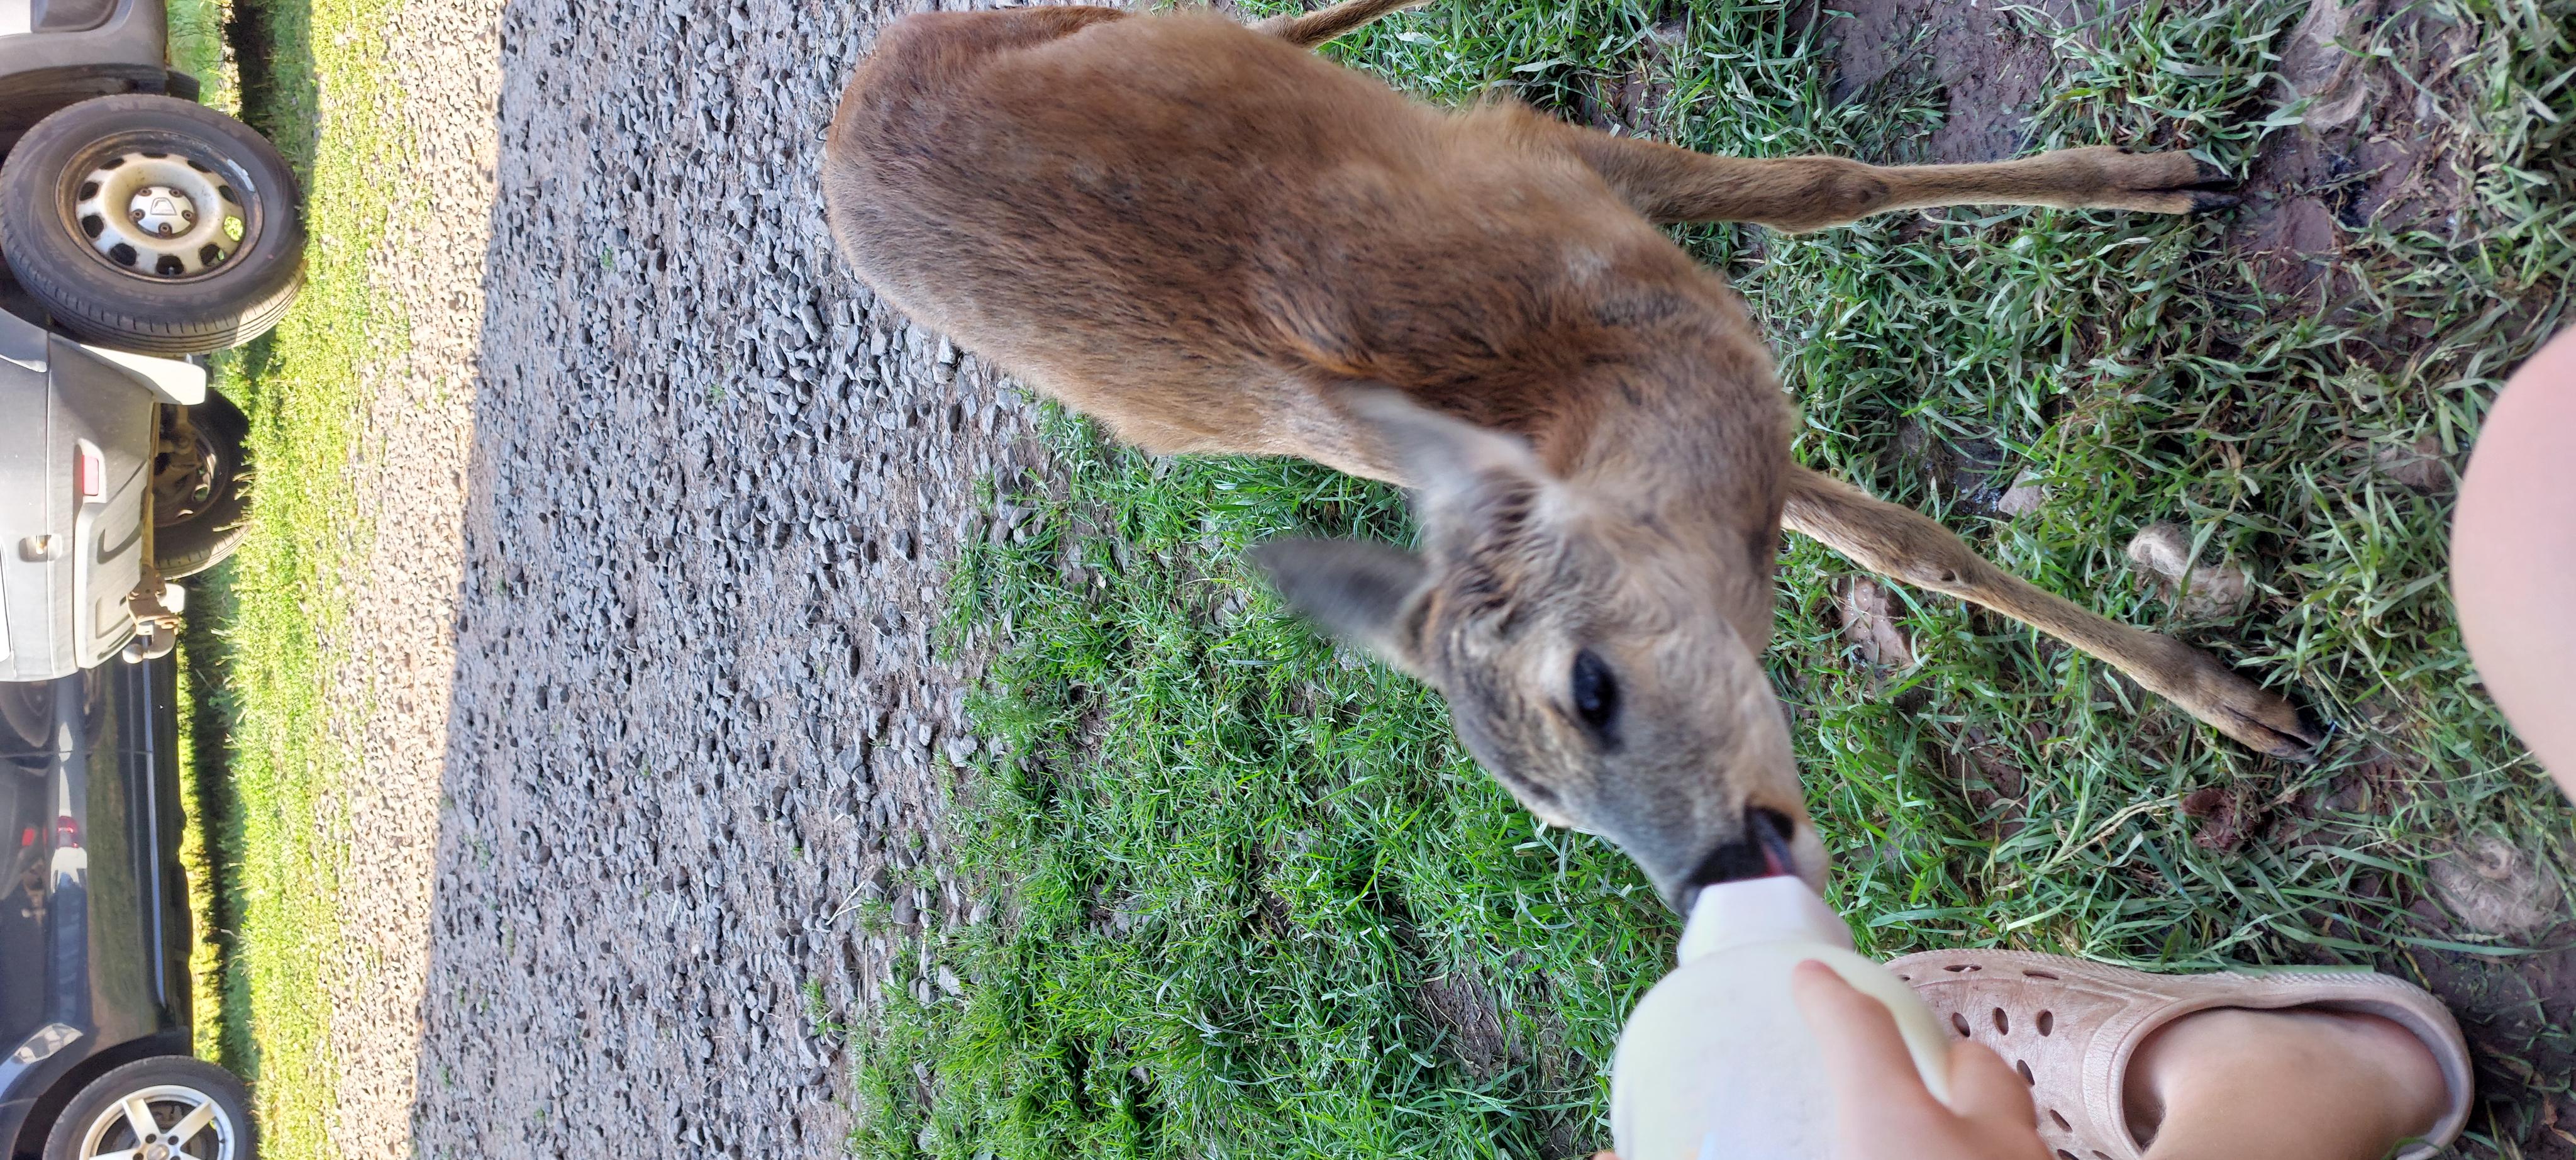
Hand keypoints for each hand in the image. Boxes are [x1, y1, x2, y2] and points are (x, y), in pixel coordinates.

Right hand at [1588, 961, 2054, 1159]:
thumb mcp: (1810, 1159)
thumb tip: (1602, 1158)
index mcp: (1897, 1128)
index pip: (1856, 1030)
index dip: (1827, 998)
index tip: (1810, 982)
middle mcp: (1978, 1145)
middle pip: (1978, 1069)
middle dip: (1949, 1064)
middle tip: (1914, 1076)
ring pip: (2016, 1135)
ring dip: (1983, 1131)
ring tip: (1942, 1146)